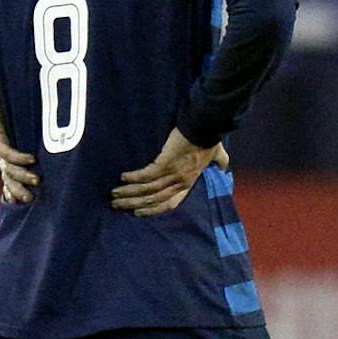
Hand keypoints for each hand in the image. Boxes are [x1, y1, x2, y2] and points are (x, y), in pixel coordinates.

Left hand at [0, 106, 38, 203]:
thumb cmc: (14, 123)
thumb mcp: (24, 141)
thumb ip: (36, 155)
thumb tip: (57, 166)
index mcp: (7, 163)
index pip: (9, 184)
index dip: (15, 194)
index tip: (27, 203)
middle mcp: (1, 160)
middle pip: (9, 180)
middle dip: (20, 190)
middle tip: (32, 198)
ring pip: (9, 170)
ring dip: (23, 176)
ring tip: (38, 180)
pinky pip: (8, 153)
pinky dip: (20, 158)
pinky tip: (32, 159)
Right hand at [111, 129, 228, 216]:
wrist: (206, 126)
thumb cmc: (209, 139)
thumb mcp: (216, 154)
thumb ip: (219, 162)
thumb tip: (223, 166)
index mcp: (189, 183)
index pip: (170, 203)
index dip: (154, 209)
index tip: (139, 212)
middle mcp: (179, 182)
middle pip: (153, 199)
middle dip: (134, 203)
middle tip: (116, 205)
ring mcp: (172, 174)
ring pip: (147, 190)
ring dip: (129, 193)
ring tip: (114, 194)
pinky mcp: (165, 163)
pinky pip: (146, 175)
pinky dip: (134, 177)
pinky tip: (123, 178)